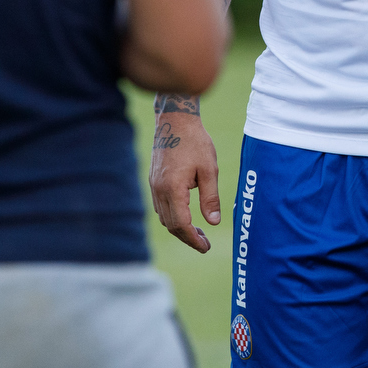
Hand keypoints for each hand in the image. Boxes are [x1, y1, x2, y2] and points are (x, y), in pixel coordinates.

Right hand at [148, 102, 219, 252]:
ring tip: (198, 230)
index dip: (193, 239)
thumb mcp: (209, 170)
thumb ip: (210, 198)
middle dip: (187, 237)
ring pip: (164, 217)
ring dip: (179, 227)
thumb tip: (213, 222)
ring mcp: (154, 185)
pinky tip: (186, 213)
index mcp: (173, 189)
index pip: (181, 224)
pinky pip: (161, 206)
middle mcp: (159, 190)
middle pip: (170, 225)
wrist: (175, 120)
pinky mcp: (154, 180)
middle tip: (205, 243)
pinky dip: (173, 215)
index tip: (206, 247)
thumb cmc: (195, 142)